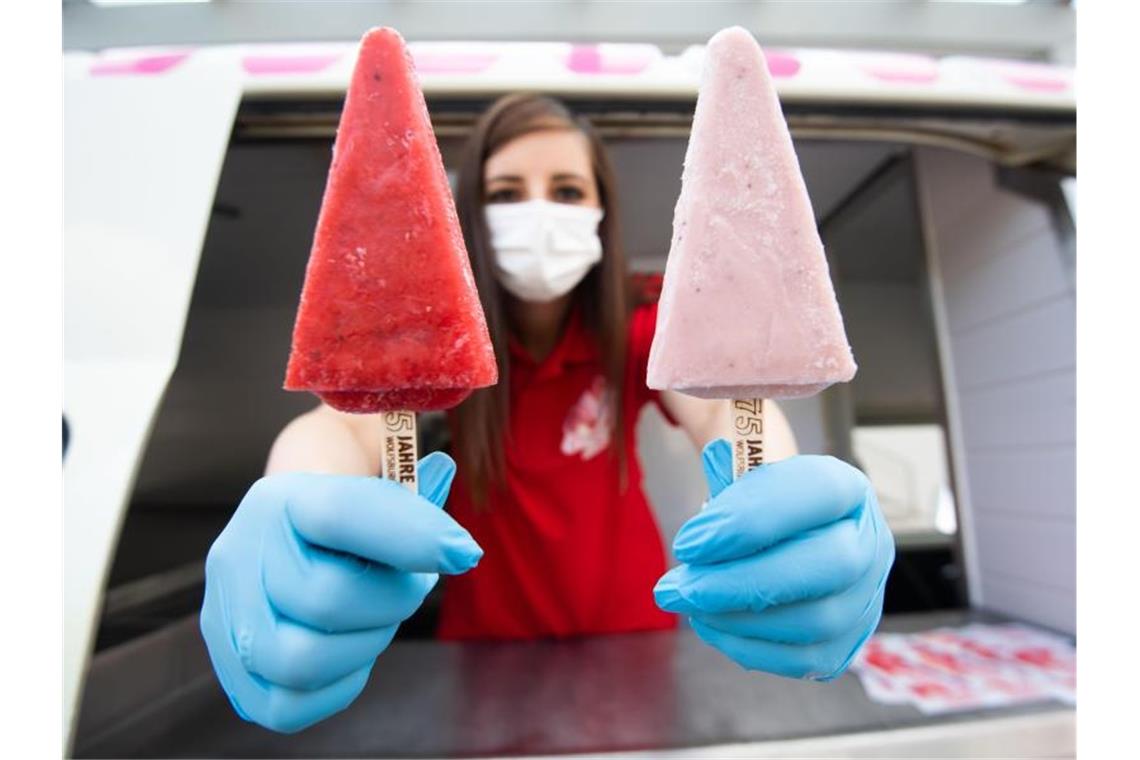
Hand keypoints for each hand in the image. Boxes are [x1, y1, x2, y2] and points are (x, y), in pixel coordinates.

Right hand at [199, 453, 481, 732]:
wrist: (294, 537)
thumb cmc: (354, 520)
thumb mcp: (384, 494)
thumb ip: (422, 512)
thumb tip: (461, 553)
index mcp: (284, 499)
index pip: (342, 513)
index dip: (409, 536)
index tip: (461, 553)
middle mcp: (242, 553)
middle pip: (328, 598)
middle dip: (390, 602)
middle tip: (404, 589)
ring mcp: (226, 615)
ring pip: (300, 660)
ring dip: (361, 648)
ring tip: (374, 622)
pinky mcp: (233, 672)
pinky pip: (286, 706)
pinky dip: (336, 686)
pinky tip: (350, 653)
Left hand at [654, 440, 894, 680]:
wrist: (783, 534)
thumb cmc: (760, 503)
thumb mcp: (747, 471)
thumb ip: (732, 464)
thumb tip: (717, 458)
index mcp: (848, 488)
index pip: (818, 493)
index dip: (751, 518)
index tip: (688, 542)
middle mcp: (870, 543)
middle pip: (827, 566)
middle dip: (740, 582)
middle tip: (677, 587)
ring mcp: (866, 598)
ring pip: (815, 620)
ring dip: (737, 617)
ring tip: (687, 602)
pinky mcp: (847, 642)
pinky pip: (804, 659)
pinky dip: (749, 646)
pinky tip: (710, 623)